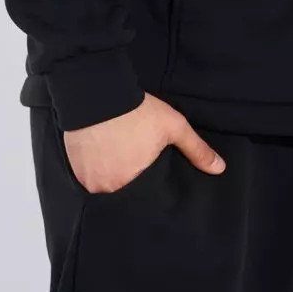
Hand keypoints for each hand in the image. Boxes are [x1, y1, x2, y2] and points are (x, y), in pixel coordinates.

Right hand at [60, 93, 225, 194]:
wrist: (97, 91)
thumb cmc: (136, 111)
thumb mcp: (173, 127)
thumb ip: (197, 150)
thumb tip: (219, 168)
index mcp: (133, 183)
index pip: (144, 199)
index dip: (148, 191)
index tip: (150, 180)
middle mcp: (108, 187)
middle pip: (123, 195)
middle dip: (130, 186)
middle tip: (134, 168)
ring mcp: (88, 179)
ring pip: (103, 188)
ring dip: (111, 179)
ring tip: (118, 162)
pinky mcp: (74, 168)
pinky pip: (86, 179)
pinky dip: (94, 172)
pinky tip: (101, 158)